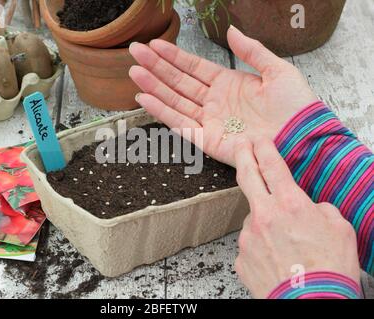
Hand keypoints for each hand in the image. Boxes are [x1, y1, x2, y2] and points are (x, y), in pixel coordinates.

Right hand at [129, 26, 316, 166]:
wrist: (303, 138)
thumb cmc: (295, 106)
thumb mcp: (277, 70)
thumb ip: (251, 50)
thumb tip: (231, 31)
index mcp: (228, 84)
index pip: (194, 68)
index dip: (174, 56)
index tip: (155, 44)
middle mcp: (214, 102)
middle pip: (179, 81)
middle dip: (156, 67)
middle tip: (135, 52)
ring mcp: (209, 121)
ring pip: (174, 100)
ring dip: (154, 86)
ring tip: (134, 72)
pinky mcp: (207, 140)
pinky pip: (180, 124)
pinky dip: (161, 112)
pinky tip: (145, 99)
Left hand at [233, 137, 359, 297]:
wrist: (312, 303)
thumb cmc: (329, 270)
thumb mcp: (339, 229)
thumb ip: (320, 210)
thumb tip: (311, 209)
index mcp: (290, 205)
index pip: (272, 166)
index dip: (264, 148)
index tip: (258, 140)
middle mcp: (264, 216)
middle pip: (248, 177)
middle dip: (243, 156)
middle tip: (241, 146)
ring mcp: (249, 237)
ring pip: (253, 218)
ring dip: (264, 222)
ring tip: (285, 243)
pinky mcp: (241, 257)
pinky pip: (251, 243)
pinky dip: (261, 246)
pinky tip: (276, 258)